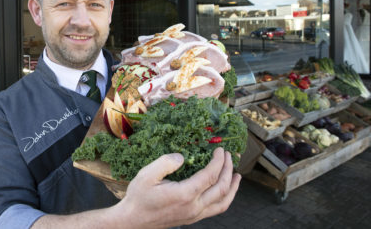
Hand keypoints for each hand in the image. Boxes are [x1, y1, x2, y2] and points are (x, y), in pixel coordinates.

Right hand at [112, 147, 239, 227]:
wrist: (133, 221)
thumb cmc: (139, 197)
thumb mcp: (146, 175)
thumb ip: (165, 163)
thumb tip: (182, 157)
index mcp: (184, 194)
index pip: (210, 176)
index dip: (218, 161)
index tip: (220, 150)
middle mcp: (194, 207)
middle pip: (221, 188)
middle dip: (228, 170)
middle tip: (230, 156)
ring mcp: (195, 215)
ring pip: (223, 202)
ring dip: (232, 187)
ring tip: (237, 175)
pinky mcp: (193, 218)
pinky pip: (216, 209)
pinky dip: (225, 198)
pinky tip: (224, 190)